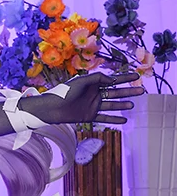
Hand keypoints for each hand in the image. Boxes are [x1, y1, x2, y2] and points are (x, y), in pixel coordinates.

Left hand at [20, 70, 145, 126]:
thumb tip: (112, 80)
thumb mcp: (82, 81)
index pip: (113, 80)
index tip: (136, 76)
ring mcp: (93, 106)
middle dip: (128, 91)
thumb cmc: (65, 92)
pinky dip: (114, 119)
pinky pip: (104, 118)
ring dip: (122, 104)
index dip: (125, 78)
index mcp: (94, 83)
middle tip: (141, 91)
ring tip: (133, 104)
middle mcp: (95, 94)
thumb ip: (97, 78)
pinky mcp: (89, 117)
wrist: (53, 108)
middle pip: (115, 92)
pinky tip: (124, 119)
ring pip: (112, 105)